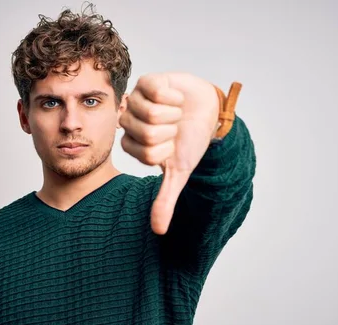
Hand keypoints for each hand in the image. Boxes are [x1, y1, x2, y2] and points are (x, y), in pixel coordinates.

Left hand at [120, 72, 219, 234]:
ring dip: (174, 115)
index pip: (143, 153)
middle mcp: (129, 121)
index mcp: (131, 143)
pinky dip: (175, 97)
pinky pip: (157, 92)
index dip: (165, 150)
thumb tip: (158, 230)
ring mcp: (136, 99)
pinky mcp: (148, 81)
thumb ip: (165, 200)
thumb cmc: (190, 142)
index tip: (171, 145)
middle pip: (147, 133)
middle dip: (170, 132)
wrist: (208, 114)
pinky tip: (176, 99)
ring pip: (152, 113)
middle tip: (175, 127)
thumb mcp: (178, 172)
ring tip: (176, 113)